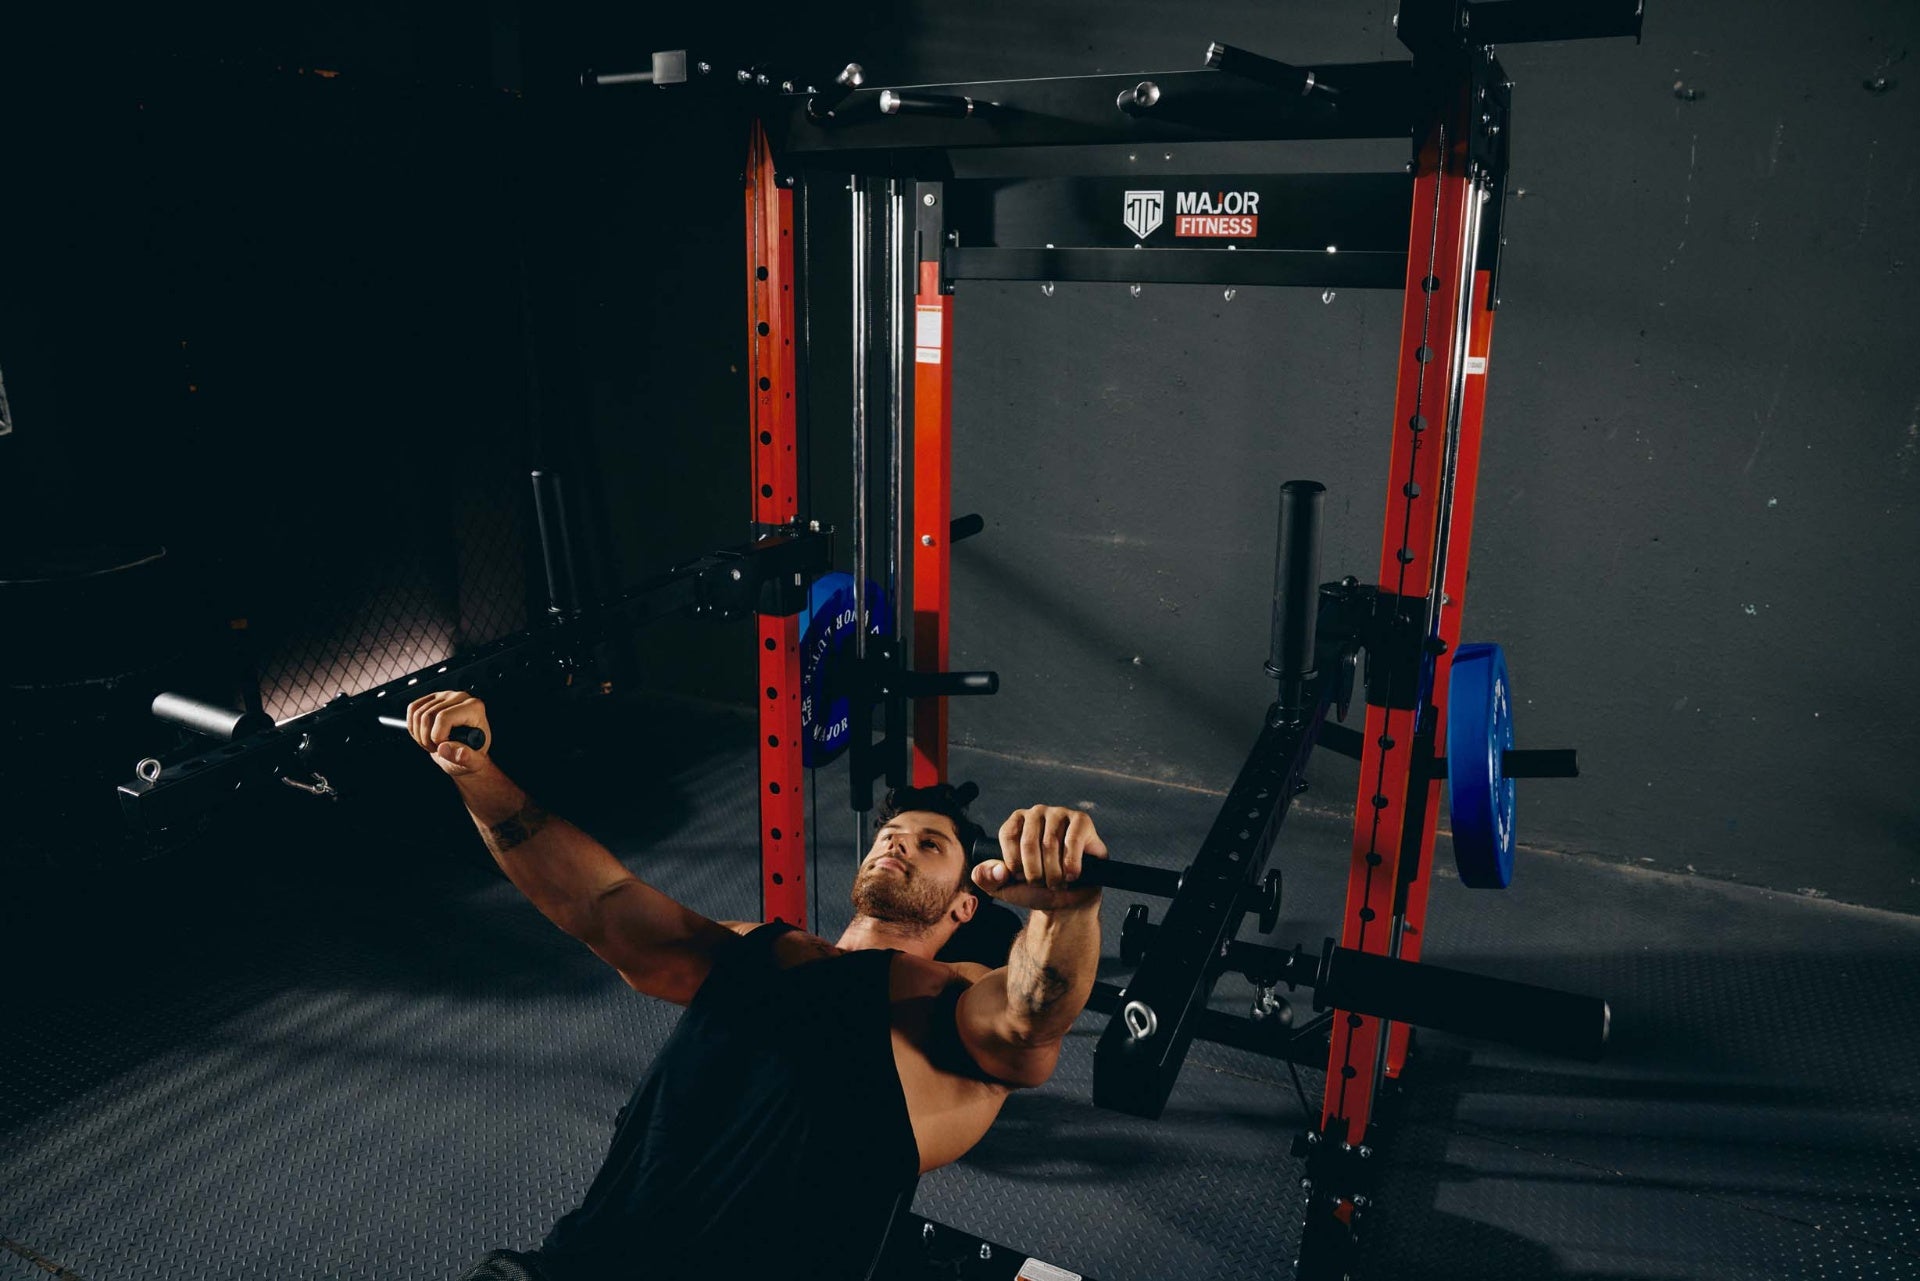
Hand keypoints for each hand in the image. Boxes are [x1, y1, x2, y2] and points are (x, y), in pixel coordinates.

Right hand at [406, 691, 493, 778]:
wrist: (467, 751)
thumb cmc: (472, 753)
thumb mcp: (473, 761)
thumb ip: (464, 757)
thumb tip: (445, 748)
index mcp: (474, 708)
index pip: (443, 717)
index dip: (438, 736)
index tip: (444, 747)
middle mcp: (460, 698)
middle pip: (427, 716)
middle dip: (427, 739)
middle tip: (437, 748)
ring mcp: (445, 696)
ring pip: (417, 714)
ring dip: (419, 735)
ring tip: (433, 743)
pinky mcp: (433, 698)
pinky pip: (412, 708)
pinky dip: (413, 726)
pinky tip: (425, 734)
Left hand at [972, 804, 1108, 911]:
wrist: (1068, 901)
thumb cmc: (1035, 890)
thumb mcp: (1003, 888)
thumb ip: (986, 878)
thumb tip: (999, 870)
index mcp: (1015, 822)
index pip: (1008, 836)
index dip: (1014, 864)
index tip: (1022, 879)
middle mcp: (1036, 813)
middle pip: (1029, 842)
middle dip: (1035, 873)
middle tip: (1042, 885)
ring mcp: (1059, 814)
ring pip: (1051, 843)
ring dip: (1054, 873)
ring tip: (1057, 884)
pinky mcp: (1081, 821)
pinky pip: (1073, 841)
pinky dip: (1071, 865)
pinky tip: (1072, 876)